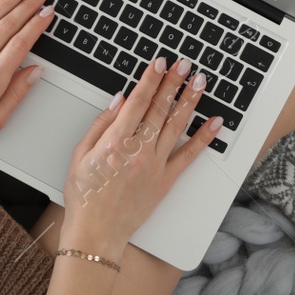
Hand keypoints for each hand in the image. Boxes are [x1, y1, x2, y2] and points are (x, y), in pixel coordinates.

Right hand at [61, 57, 221, 255]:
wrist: (96, 231)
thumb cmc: (84, 196)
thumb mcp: (80, 155)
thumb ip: (100, 125)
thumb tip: (119, 101)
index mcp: (115, 141)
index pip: (138, 101)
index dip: (151, 79)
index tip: (159, 62)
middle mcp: (139, 150)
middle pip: (160, 108)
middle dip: (173, 82)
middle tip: (184, 64)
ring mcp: (155, 166)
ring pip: (176, 126)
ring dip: (190, 101)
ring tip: (200, 82)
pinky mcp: (166, 181)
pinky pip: (188, 156)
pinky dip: (204, 138)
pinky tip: (215, 123)